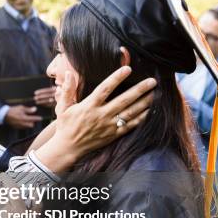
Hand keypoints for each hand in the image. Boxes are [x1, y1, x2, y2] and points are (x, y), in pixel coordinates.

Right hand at [5, 105, 41, 128]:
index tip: (40, 118)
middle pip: (31, 125)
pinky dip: (24, 125)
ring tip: (26, 119)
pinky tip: (22, 121)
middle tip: (32, 119)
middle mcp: (22, 123)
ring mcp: (19, 126)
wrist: (4, 115)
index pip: (33, 119)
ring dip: (28, 124)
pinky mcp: (16, 127)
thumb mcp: (21, 108)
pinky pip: (22, 127)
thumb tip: (35, 109)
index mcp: (24, 118)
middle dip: (32, 122)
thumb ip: (28, 109)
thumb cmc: (13, 110)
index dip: (37, 118)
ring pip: (27, 127)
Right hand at [35, 66, 155, 171]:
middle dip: (139, 90)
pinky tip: (150, 111)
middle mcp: (100, 115)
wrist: (68, 148)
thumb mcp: (62, 107)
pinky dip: (142, 118)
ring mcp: (108, 126)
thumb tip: (69, 73)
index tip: (128, 69)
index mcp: (88, 106)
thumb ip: (67, 90)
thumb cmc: (65, 125)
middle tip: (152, 81)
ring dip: (144, 102)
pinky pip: (130, 125)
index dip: (116, 78)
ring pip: (130, 112)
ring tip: (155, 93)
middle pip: (123, 100)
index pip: (105, 89)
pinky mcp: (113, 134)